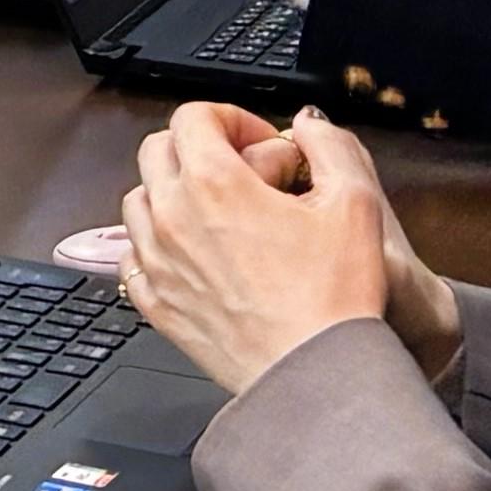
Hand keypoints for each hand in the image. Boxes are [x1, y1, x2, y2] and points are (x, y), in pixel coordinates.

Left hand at [121, 103, 441, 395]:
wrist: (313, 374)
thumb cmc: (334, 297)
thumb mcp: (355, 203)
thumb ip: (329, 147)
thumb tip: (308, 125)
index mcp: (213, 183)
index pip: (193, 116)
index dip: (231, 118)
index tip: (259, 141)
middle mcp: (171, 217)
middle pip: (158, 150)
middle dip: (199, 147)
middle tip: (241, 171)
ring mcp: (157, 262)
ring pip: (139, 201)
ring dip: (174, 194)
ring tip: (220, 213)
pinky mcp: (156, 304)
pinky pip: (135, 256)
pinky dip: (158, 245)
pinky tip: (198, 257)